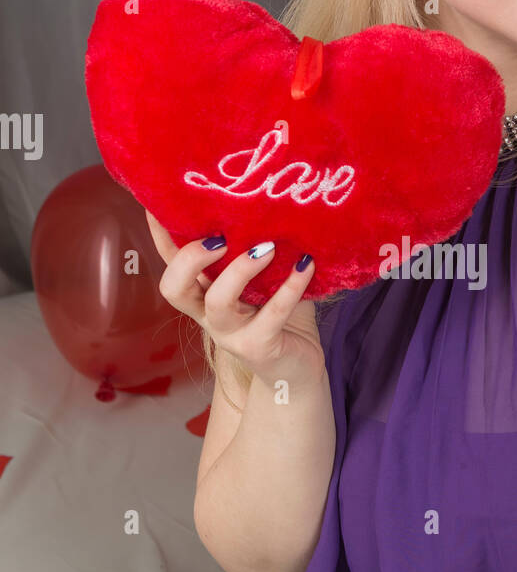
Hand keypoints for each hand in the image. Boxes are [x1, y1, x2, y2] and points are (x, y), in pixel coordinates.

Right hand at [143, 209, 323, 392]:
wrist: (298, 369)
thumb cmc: (279, 316)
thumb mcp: (262, 279)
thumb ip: (253, 250)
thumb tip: (264, 204)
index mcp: (201, 295)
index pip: (171, 262)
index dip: (160, 235)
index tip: (155, 202)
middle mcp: (207, 315)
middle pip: (174, 288)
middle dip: (189, 259)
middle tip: (219, 238)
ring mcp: (230, 334)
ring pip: (218, 302)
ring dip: (239, 269)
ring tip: (267, 248)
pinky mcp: (259, 347)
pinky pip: (273, 314)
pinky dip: (291, 287)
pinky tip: (306, 265)